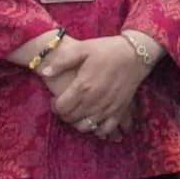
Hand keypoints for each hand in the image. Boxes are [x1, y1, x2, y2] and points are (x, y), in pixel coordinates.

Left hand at [42, 32, 158, 138]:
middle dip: (64, 114)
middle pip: (71, 118)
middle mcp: (94, 100)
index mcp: (83, 86)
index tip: (55, 100)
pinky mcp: (120, 110)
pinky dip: (98, 130)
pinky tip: (94, 122)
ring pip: (86, 126)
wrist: (135, 53)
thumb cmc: (107, 49)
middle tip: (65, 105)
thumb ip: (62, 61)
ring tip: (77, 113)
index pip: (61, 107)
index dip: (54, 106)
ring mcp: (108, 107)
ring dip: (78, 123)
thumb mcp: (82, 48)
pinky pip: (106, 128)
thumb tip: (44, 72)